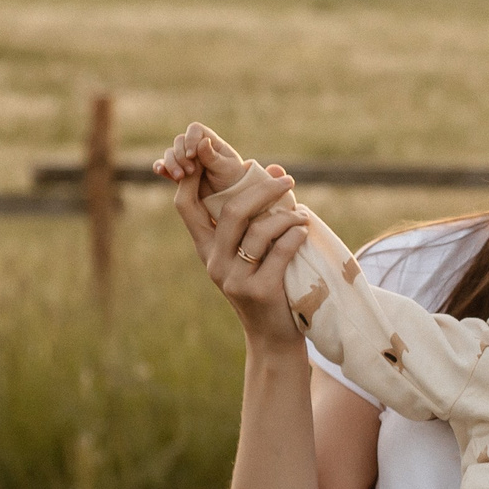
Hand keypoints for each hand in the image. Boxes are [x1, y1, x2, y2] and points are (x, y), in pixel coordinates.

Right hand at [153, 121, 250, 198]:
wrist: (228, 198)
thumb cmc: (232, 180)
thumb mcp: (226, 168)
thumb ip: (213, 156)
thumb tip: (203, 141)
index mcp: (210, 142)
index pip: (195, 130)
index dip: (191, 139)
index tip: (192, 155)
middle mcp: (195, 148)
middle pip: (179, 141)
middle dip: (181, 155)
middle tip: (191, 171)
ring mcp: (185, 160)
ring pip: (170, 153)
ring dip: (171, 163)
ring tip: (180, 177)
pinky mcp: (177, 172)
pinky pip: (164, 166)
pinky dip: (160, 167)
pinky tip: (160, 171)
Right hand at [157, 123, 309, 348]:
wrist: (273, 336)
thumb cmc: (266, 285)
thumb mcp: (252, 252)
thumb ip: (257, 216)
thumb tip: (274, 167)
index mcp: (206, 248)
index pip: (185, 204)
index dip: (192, 176)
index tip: (213, 152)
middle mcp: (214, 261)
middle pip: (231, 210)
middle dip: (263, 189)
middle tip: (287, 180)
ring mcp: (234, 278)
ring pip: (259, 229)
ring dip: (286, 215)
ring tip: (302, 215)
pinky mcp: (258, 290)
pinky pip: (281, 249)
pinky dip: (296, 234)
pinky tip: (303, 231)